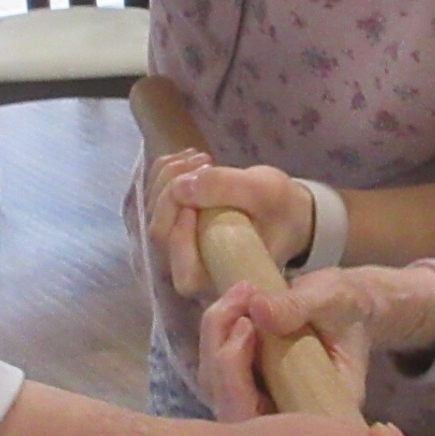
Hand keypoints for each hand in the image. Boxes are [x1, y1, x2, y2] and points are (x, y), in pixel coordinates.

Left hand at [147, 150, 312, 298]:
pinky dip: (165, 171)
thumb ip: (227, 189)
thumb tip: (182, 187)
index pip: (185, 272)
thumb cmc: (280, 210)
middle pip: (161, 235)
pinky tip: (191, 159)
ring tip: (203, 158)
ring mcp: (178, 247)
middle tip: (204, 162)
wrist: (282, 210)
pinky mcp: (172, 224)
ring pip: (152, 213)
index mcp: (220, 277)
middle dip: (173, 193)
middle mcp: (193, 269)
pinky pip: (153, 198)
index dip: (182, 237)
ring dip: (169, 176)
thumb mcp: (266, 192)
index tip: (199, 203)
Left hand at [195, 268, 434, 420]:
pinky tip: (237, 299)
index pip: (265, 422)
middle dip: (222, 348)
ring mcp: (260, 405)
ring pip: (214, 386)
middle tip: (243, 298)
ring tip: (243, 292)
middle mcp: (286, 420)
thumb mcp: (331, 298)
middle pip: (229, 407)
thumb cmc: (345, 307)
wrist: (343, 306)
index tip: (248, 325)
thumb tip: (258, 310)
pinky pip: (214, 367)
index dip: (238, 381)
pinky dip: (216, 329)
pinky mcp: (244, 386)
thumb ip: (298, 306)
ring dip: (216, 333)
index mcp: (319, 412)